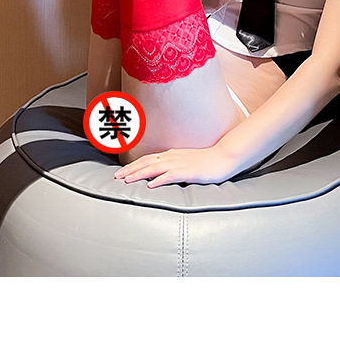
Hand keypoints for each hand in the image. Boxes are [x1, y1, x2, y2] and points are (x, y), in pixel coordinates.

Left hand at [114, 146, 237, 187]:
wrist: (223, 158)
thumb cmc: (206, 162)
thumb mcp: (186, 162)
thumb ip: (173, 167)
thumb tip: (160, 176)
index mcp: (170, 155)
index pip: (147, 159)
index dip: (133, 166)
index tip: (121, 173)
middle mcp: (172, 157)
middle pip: (146, 162)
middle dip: (130, 169)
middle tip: (116, 177)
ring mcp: (179, 163)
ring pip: (154, 167)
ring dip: (139, 174)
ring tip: (127, 180)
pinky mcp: (188, 171)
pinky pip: (171, 175)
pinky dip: (159, 179)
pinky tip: (150, 185)